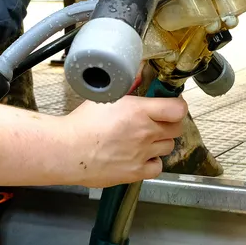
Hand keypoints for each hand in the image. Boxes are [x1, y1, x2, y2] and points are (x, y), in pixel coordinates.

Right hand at [61, 95, 187, 187]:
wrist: (67, 151)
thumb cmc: (81, 124)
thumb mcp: (105, 97)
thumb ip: (127, 85)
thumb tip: (138, 72)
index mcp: (139, 111)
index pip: (178, 109)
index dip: (177, 106)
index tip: (170, 105)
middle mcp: (145, 133)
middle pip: (176, 128)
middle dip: (170, 122)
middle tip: (157, 120)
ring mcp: (142, 154)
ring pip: (168, 147)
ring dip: (160, 141)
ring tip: (144, 138)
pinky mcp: (136, 172)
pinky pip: (157, 167)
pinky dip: (153, 161)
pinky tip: (141, 155)